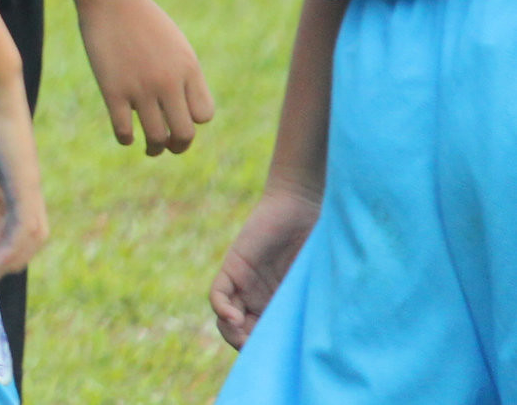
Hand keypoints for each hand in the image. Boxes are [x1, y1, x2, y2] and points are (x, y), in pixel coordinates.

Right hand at [0, 77, 48, 289]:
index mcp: (17, 178)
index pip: (20, 223)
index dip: (3, 244)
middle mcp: (29, 185)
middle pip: (32, 238)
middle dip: (8, 261)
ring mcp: (29, 183)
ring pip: (31, 238)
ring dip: (8, 262)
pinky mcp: (24, 179)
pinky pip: (23, 225)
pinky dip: (9, 249)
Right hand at [77, 0, 216, 154]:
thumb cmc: (142, 18)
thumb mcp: (173, 43)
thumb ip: (182, 72)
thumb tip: (181, 103)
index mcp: (188, 68)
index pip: (203, 115)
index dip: (193, 121)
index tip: (180, 117)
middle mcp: (168, 82)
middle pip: (184, 133)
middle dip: (179, 146)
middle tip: (171, 147)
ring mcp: (141, 87)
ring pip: (156, 137)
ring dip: (154, 149)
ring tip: (151, 149)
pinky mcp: (113, 90)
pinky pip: (124, 129)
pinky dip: (126, 139)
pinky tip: (126, 136)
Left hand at [210, 183, 318, 348]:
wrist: (305, 203)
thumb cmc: (325, 240)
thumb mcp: (328, 279)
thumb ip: (327, 306)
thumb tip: (347, 345)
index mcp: (284, 304)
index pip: (267, 338)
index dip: (269, 353)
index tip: (281, 362)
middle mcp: (262, 298)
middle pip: (244, 334)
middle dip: (249, 348)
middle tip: (259, 355)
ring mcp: (246, 284)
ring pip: (227, 319)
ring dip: (232, 334)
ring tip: (244, 339)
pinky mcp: (234, 267)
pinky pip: (218, 294)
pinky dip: (222, 310)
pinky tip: (235, 318)